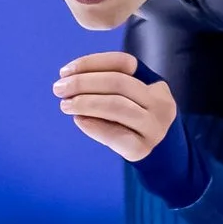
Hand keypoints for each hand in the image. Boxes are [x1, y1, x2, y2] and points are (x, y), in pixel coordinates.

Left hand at [54, 51, 177, 160]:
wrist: (164, 160)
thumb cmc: (136, 125)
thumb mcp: (132, 101)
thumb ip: (107, 88)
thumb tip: (70, 81)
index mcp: (155, 84)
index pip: (124, 63)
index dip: (92, 63)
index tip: (65, 71)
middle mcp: (160, 103)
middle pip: (118, 82)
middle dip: (83, 82)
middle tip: (58, 88)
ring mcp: (155, 127)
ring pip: (117, 106)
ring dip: (86, 102)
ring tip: (65, 105)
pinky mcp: (143, 149)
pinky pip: (116, 135)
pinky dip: (94, 126)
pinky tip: (79, 120)